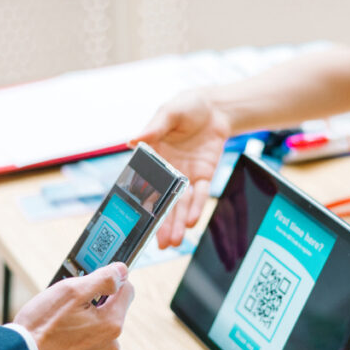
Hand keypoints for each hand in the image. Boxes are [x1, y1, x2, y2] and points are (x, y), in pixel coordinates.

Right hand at [13, 263, 134, 349]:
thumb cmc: (41, 327)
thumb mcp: (70, 291)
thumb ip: (102, 279)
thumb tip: (122, 271)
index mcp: (112, 324)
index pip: (127, 291)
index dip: (110, 282)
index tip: (94, 281)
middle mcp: (110, 346)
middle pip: (110, 314)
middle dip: (93, 307)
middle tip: (68, 306)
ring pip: (96, 335)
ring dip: (84, 328)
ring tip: (58, 327)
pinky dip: (73, 347)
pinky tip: (56, 344)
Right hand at [130, 88, 232, 247]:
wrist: (216, 108)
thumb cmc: (187, 106)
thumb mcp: (169, 112)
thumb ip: (154, 128)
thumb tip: (132, 140)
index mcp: (152, 156)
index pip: (142, 183)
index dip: (139, 203)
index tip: (135, 220)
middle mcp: (166, 171)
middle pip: (162, 200)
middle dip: (161, 223)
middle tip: (158, 244)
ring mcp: (185, 175)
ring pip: (180, 203)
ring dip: (177, 222)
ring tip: (174, 242)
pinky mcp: (203, 175)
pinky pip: (200, 195)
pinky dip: (196, 208)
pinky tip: (192, 223)